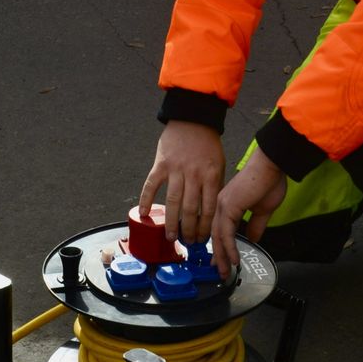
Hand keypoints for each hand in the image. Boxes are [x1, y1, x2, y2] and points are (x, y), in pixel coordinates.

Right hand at [138, 121, 224, 244]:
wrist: (193, 119)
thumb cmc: (207, 143)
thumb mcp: (218, 164)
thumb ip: (214, 186)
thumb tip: (210, 211)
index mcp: (210, 176)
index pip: (208, 209)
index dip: (204, 228)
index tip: (202, 239)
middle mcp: (193, 175)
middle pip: (190, 209)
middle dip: (188, 230)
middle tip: (187, 242)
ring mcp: (176, 169)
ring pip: (172, 202)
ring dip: (171, 222)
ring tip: (170, 237)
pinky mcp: (161, 163)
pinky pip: (152, 185)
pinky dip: (146, 200)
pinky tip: (144, 214)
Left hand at [211, 147, 285, 277]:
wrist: (272, 165)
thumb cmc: (270, 181)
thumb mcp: (263, 209)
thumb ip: (256, 225)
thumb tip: (252, 238)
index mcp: (228, 203)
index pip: (220, 229)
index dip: (220, 246)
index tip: (222, 261)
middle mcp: (222, 204)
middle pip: (216, 235)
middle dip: (219, 256)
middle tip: (222, 271)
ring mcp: (223, 204)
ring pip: (218, 236)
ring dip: (223, 255)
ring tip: (227, 270)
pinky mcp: (229, 206)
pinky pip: (226, 232)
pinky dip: (229, 247)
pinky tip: (234, 258)